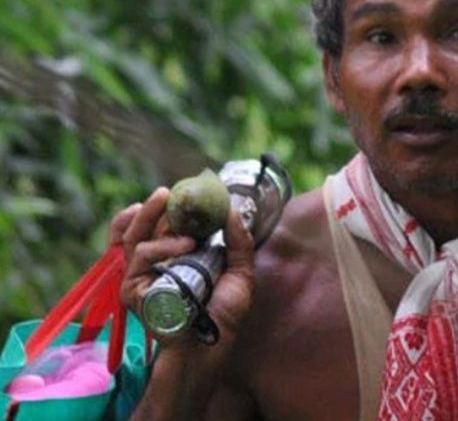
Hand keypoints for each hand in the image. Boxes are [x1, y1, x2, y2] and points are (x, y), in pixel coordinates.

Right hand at [110, 188, 255, 345]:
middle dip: (152, 206)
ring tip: (166, 202)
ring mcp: (142, 276)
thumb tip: (234, 210)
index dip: (164, 208)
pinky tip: (183, 245)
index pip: (160, 226)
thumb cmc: (223, 316)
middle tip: (166, 192)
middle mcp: (155, 265)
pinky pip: (140, 255)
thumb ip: (240, 242)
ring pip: (133, 235)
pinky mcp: (134, 289)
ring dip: (151, 215)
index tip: (180, 193)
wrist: (210, 348)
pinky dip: (161, 245)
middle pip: (142, 227)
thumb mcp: (241, 274)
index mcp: (175, 258)